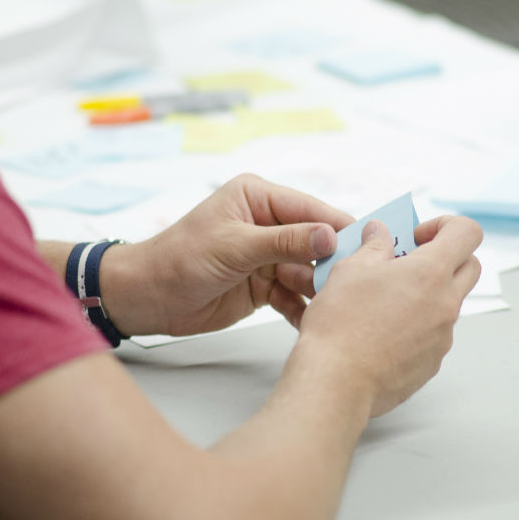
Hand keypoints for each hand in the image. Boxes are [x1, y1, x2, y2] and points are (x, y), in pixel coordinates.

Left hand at [102, 174, 353, 335]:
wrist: (147, 298)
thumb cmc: (179, 259)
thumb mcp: (235, 246)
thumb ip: (285, 242)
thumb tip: (331, 236)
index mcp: (258, 197)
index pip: (311, 210)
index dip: (339, 227)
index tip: (371, 246)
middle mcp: (267, 223)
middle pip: (315, 242)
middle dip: (333, 264)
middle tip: (357, 284)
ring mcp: (267, 256)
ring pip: (308, 272)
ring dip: (320, 290)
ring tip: (337, 308)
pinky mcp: (264, 285)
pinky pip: (294, 296)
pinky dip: (303, 309)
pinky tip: (315, 323)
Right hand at [294, 215, 481, 417]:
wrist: (336, 381)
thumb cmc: (340, 324)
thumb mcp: (350, 270)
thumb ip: (373, 246)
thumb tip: (379, 233)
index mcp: (430, 273)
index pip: (467, 233)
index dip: (445, 225)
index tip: (417, 237)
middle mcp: (445, 304)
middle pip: (470, 267)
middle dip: (445, 258)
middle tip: (408, 263)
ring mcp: (442, 337)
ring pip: (449, 303)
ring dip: (427, 293)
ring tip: (385, 301)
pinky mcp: (432, 363)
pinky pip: (434, 334)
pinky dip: (416, 325)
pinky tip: (381, 332)